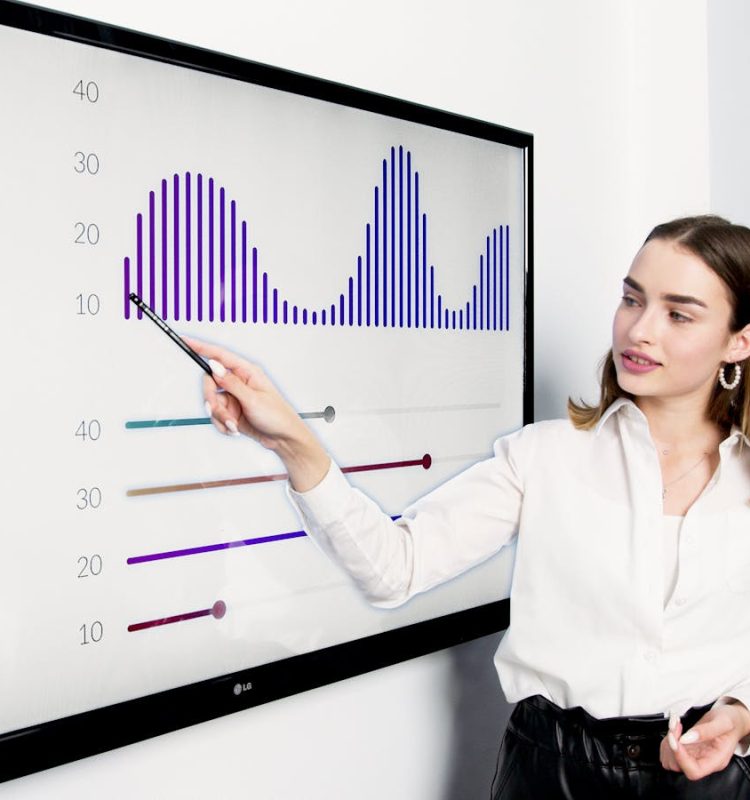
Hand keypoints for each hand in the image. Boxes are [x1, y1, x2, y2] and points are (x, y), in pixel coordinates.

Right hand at [183, 337, 329, 490]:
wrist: (283, 439)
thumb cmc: (277, 417)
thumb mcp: (253, 399)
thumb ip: (231, 383)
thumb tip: (215, 366)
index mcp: (247, 373)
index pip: (220, 356)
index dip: (201, 347)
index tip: (185, 340)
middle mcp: (239, 383)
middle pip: (210, 383)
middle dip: (213, 401)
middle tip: (222, 413)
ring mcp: (234, 397)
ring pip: (211, 403)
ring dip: (220, 417)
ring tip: (234, 425)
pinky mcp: (231, 411)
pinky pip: (215, 416)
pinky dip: (222, 424)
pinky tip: (235, 429)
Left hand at [660, 703, 749, 779]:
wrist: (732, 719)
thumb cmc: (731, 721)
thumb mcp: (723, 722)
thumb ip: (706, 731)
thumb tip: (685, 738)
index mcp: (715, 760)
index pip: (693, 771)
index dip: (680, 758)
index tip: (675, 739)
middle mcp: (703, 761)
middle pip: (678, 765)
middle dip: (671, 745)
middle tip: (675, 726)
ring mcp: (694, 755)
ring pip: (670, 759)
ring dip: (667, 741)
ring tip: (675, 724)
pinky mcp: (687, 748)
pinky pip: (669, 750)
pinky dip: (667, 738)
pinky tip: (675, 727)